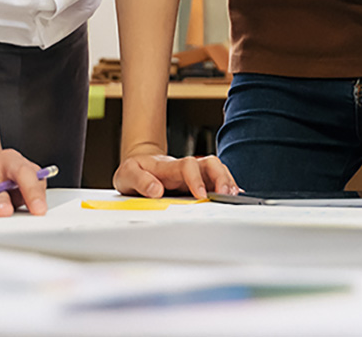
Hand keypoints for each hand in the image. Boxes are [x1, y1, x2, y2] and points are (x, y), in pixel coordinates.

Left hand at [113, 146, 238, 199]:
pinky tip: (234, 197)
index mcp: (168, 166)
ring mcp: (194, 175)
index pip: (188, 166)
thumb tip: (156, 190)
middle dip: (221, 177)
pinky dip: (227, 187)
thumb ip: (140, 181)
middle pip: (210, 163)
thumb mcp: (127, 174)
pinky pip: (216, 181)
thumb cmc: (135, 170)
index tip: (200, 195)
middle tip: (226, 195)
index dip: (196, 179)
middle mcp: (185, 168)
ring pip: (217, 170)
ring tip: (234, 197)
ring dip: (227, 182)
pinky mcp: (198, 183)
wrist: (137, 167)